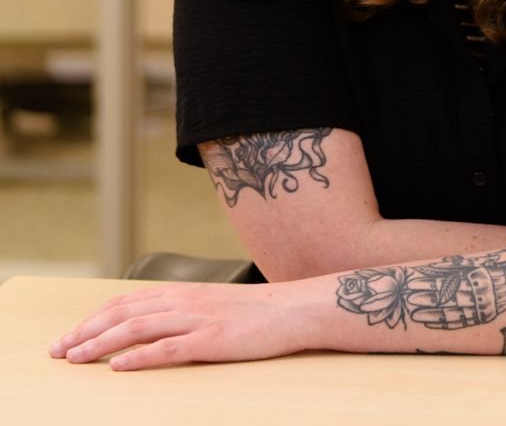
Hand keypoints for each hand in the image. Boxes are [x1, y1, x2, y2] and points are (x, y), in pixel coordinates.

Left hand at [48, 280, 319, 370]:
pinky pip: (169, 348)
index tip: (69, 336)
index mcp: (183, 292)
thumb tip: (151, 324)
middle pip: (124, 312)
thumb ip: (182, 311)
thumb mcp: (212, 305)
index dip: (93, 318)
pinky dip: (140, 357)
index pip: (126, 301)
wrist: (294, 310)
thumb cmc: (255, 313)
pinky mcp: (212, 340)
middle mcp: (184, 301)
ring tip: (76, 358)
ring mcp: (197, 320)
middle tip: (58, 350)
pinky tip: (120, 366)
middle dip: (86, 332)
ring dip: (102, 343)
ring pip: (138, 328)